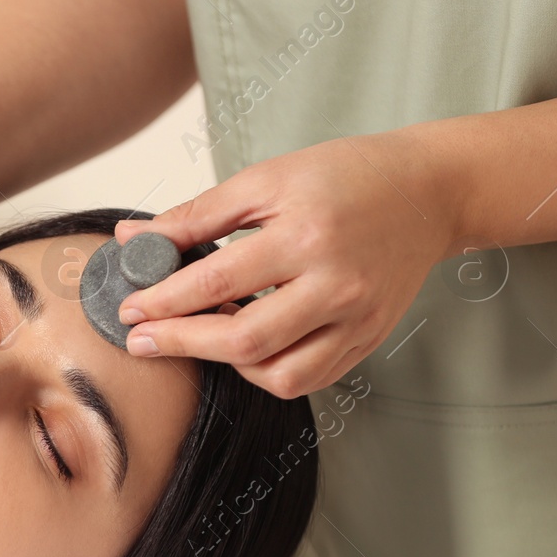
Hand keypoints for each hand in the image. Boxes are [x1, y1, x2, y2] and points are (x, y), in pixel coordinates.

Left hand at [113, 130, 458, 398]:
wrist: (428, 192)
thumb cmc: (344, 177)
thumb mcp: (267, 179)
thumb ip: (196, 215)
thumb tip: (131, 238)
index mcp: (308, 235)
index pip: (218, 281)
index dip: (164, 301)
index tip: (128, 310)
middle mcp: (338, 284)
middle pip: (245, 340)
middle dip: (182, 343)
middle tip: (141, 341)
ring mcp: (358, 319)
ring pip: (279, 374)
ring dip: (228, 363)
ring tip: (201, 334)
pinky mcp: (369, 339)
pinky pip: (308, 379)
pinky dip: (266, 371)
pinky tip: (245, 344)